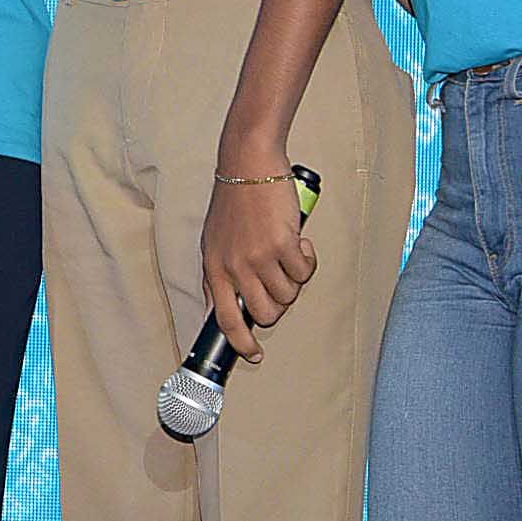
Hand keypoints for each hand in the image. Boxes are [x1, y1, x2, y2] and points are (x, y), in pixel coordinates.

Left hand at [201, 172, 314, 360]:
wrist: (248, 165)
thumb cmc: (234, 202)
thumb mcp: (214, 242)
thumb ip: (219, 275)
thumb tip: (219, 308)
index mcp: (214, 268)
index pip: (225, 319)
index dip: (241, 343)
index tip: (254, 355)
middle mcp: (234, 267)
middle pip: (265, 313)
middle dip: (280, 305)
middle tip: (283, 282)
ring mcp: (258, 257)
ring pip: (288, 294)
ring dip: (295, 280)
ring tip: (288, 255)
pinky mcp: (282, 244)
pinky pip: (304, 273)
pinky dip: (307, 262)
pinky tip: (300, 244)